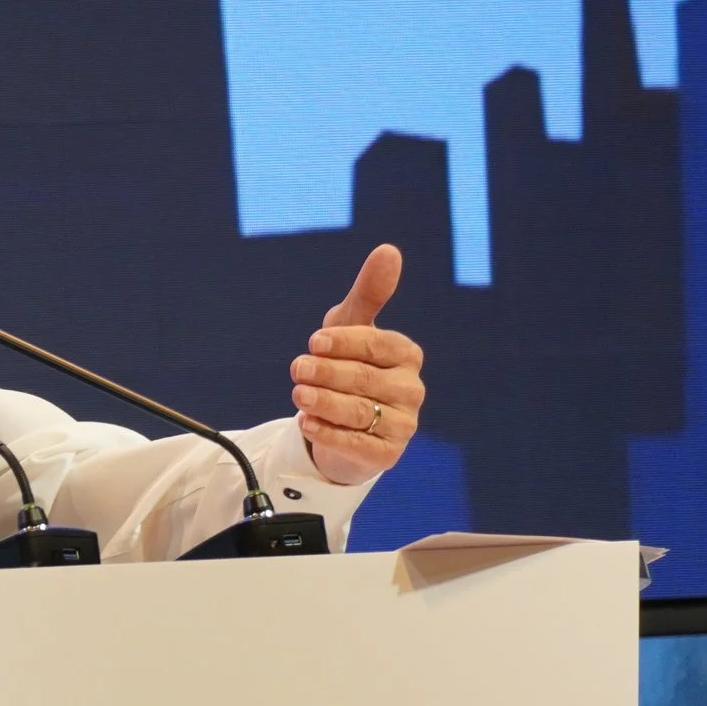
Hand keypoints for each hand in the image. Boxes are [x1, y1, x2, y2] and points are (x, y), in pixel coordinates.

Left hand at [290, 244, 426, 485]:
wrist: (340, 423)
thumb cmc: (347, 364)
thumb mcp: (350, 327)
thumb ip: (369, 292)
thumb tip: (389, 250)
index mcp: (405, 354)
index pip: (379, 345)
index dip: (345, 342)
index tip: (314, 341)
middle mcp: (410, 389)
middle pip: (366, 379)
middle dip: (328, 373)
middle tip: (296, 368)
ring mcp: (403, 425)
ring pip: (361, 412)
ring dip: (325, 402)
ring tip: (298, 395)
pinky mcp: (387, 455)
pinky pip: (357, 444)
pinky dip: (329, 433)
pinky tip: (307, 423)